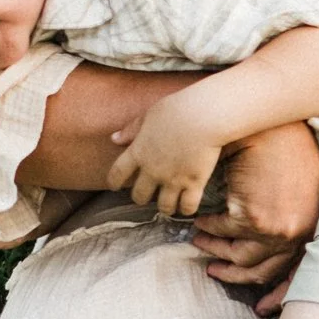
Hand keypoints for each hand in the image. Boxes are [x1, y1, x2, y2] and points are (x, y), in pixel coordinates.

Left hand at [106, 96, 225, 218]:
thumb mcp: (149, 115)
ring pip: (164, 206)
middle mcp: (152, 170)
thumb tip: (114, 139)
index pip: (117, 174)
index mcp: (138, 152)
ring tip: (168, 206)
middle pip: (139, 195)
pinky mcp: (194, 183)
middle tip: (146, 195)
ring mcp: (173, 179)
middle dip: (140, 197)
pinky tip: (188, 206)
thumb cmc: (177, 110)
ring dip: (165, 207)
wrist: (204, 116)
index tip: (115, 186)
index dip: (114, 182)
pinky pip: (187, 206)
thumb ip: (132, 130)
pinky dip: (186, 209)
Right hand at [194, 120, 318, 304]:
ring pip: (240, 257)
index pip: (298, 271)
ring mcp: (278, 228)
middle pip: (264, 271)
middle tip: (216, 273)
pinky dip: (210, 228)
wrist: (277, 120)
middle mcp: (300, 231)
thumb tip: (276, 240)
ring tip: (200, 241)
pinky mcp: (255, 219)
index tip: (263, 307)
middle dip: (237, 277)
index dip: (280, 292)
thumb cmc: (288, 148)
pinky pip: (225, 232)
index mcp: (313, 224)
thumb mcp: (300, 186)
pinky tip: (199, 220)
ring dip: (217, 251)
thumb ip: (291, 214)